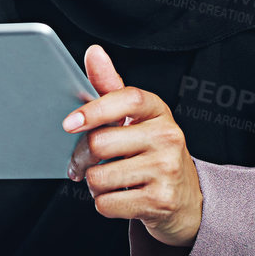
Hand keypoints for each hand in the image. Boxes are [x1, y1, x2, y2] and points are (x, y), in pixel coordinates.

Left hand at [64, 44, 201, 246]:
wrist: (186, 198)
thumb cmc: (151, 150)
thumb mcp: (136, 117)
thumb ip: (110, 87)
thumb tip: (93, 52)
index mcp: (158, 110)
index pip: (126, 99)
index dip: (94, 109)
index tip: (68, 123)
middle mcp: (168, 137)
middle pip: (100, 143)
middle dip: (81, 156)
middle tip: (82, 161)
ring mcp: (167, 170)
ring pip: (99, 177)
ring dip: (93, 183)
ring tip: (107, 179)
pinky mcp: (160, 201)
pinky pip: (107, 204)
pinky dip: (104, 204)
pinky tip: (120, 197)